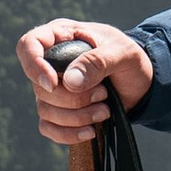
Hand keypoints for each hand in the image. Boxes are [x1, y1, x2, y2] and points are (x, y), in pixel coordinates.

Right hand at [17, 18, 152, 144]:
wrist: (142, 82)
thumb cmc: (130, 58)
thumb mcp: (122, 52)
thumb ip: (97, 61)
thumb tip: (69, 82)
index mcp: (61, 36)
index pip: (28, 45)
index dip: (34, 66)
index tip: (53, 83)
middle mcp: (51, 62)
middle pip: (39, 86)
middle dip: (73, 98)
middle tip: (103, 94)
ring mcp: (52, 89)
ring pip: (45, 110)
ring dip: (77, 116)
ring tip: (105, 110)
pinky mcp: (59, 111)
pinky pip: (49, 128)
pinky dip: (69, 134)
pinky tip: (91, 131)